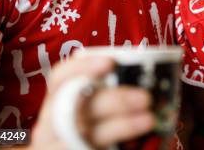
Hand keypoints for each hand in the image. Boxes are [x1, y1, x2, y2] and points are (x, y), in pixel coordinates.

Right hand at [30, 55, 154, 149]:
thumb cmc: (87, 121)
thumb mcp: (90, 101)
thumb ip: (107, 88)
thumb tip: (148, 76)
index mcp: (57, 99)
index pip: (60, 78)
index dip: (82, 67)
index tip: (110, 62)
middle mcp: (53, 122)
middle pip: (79, 107)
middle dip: (115, 100)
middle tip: (145, 97)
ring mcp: (61, 144)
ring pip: (90, 134)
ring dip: (122, 126)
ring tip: (149, 120)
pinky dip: (121, 144)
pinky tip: (140, 142)